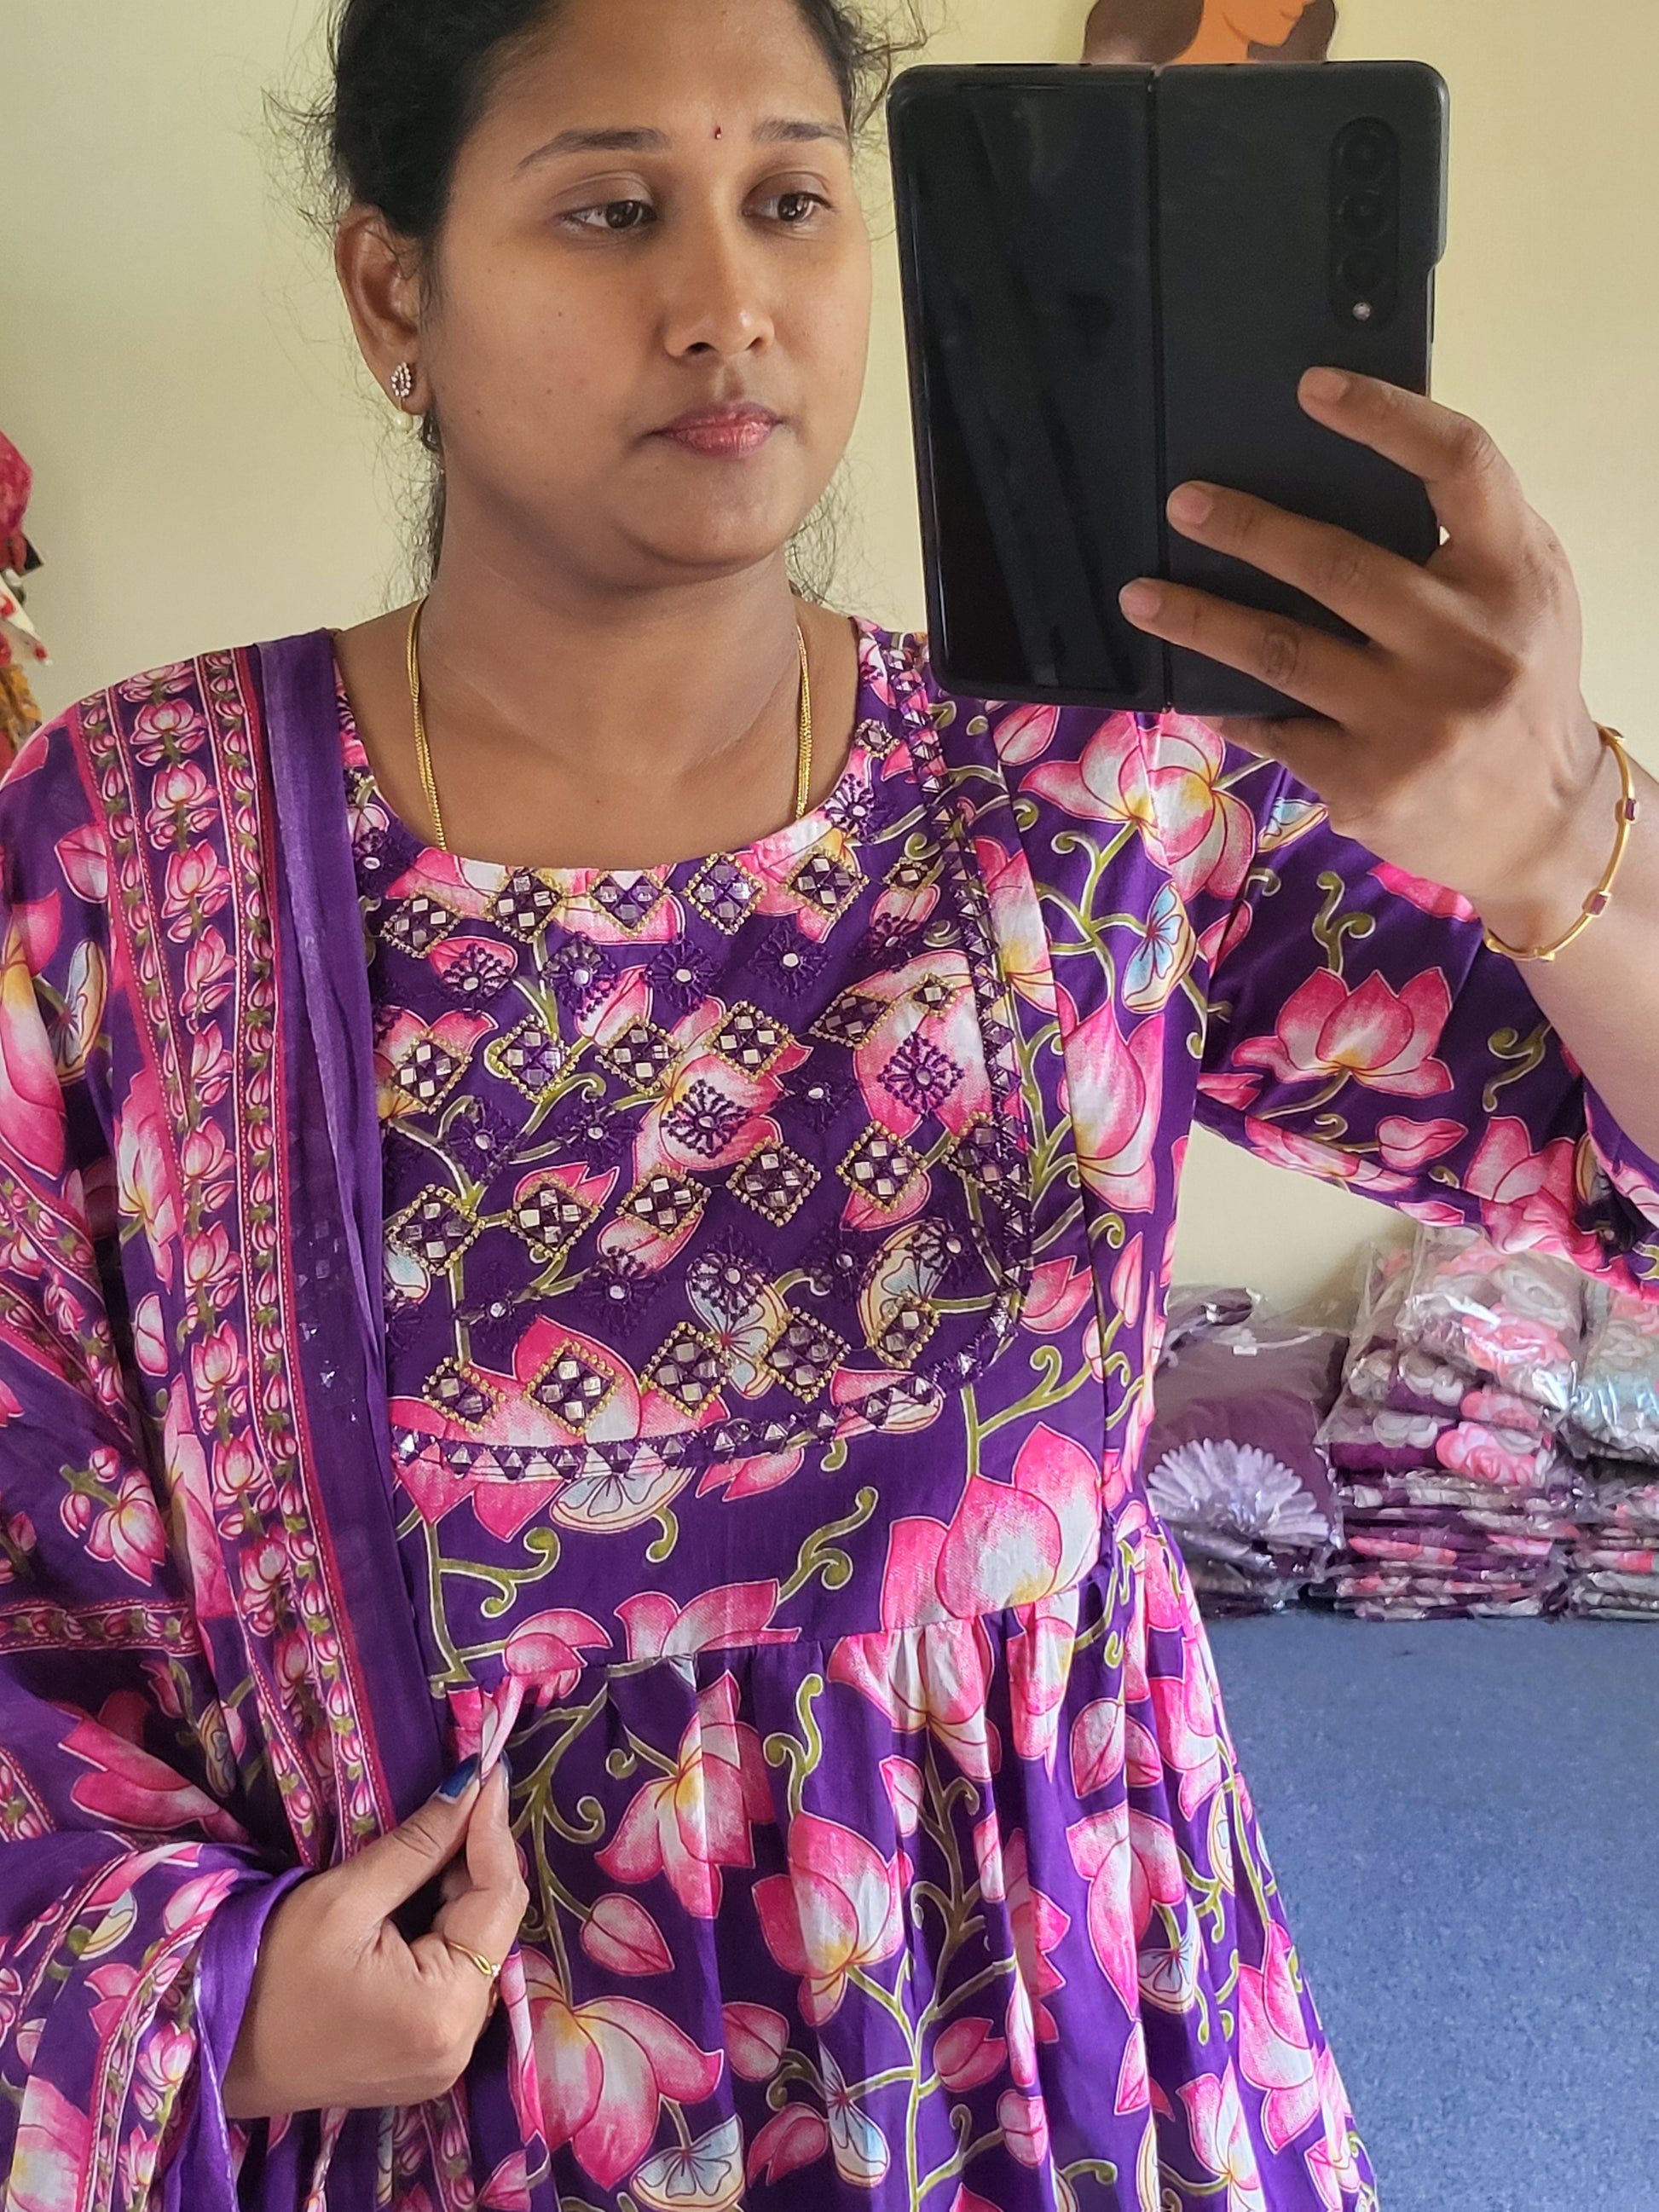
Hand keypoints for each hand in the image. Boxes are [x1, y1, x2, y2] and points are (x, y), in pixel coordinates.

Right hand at [224, 1761, 525, 2117]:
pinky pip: (456, 1981)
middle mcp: (460, 2046)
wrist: (212, 2053)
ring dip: (460, 1895)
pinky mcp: (424, 2062)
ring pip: (476, 1950)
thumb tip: (473, 1786)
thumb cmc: (265, 1975)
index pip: (500, 1900)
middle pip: (493, 1927)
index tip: (487, 1772)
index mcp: (445, 2011)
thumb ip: (418, 1844)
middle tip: (456, 1801)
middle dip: (475, 1861)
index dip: (493, 1829)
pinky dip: (444, 1933)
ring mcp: (443, 2061)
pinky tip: (419, 1897)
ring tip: (432, 1843)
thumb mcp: (343, 1899)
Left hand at [1119, 369, 1612, 946]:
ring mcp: (1415, 723)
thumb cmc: (1521, 688)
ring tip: (1141, 595)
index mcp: (1515, 577)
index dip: (1387, 415)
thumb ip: (1460, 542)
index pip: (1460, 466)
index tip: (1313, 387)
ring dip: (1199, 619)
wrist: (1544, 826)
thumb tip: (1333, 473)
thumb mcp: (1521, 599)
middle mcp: (1470, 647)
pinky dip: (1228, 702)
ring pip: (1282, 653)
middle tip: (1183, 503)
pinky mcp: (1368, 783)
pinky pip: (1275, 728)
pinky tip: (1191, 684)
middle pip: (1338, 564)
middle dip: (1246, 529)